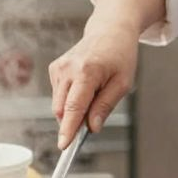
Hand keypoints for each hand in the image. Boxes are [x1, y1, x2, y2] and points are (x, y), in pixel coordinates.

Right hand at [49, 22, 137, 148]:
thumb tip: (92, 128)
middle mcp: (67, 69)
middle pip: (63, 109)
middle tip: (93, 118)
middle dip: (74, 121)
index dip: (68, 129)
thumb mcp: (122, 83)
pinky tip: (84, 86)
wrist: (109, 31)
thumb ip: (105, 106)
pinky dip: (70, 99)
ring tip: (94, 93)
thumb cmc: (120, 56)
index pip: (74, 107)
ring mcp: (58, 68)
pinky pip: (59, 96)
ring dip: (74, 109)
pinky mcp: (54, 68)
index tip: (64, 145)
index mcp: (87, 72)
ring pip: (59, 105)